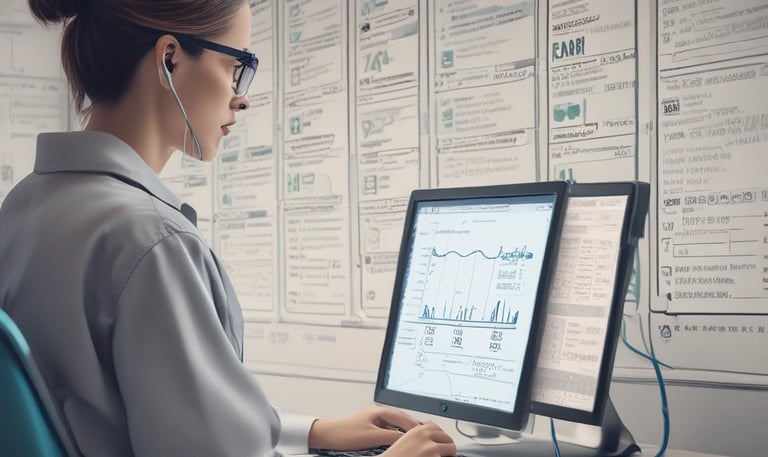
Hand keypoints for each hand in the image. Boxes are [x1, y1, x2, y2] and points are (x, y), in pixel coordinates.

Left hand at [308, 406, 452, 452]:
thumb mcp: (372, 437)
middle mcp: (382, 414)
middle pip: (405, 422)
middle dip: (417, 431)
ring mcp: (379, 421)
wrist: (329, 435)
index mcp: (382, 412)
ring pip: (400, 428)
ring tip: (420, 443)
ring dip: (409, 435)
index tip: (429, 436)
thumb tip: (407, 440)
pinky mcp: (375, 429)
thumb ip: (391, 437)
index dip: (419, 428)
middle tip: (430, 439)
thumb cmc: (346, 433)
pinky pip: (393, 432)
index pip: (407, 419)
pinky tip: (403, 446)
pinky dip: (400, 438)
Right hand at [381, 422, 456, 456]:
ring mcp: (432, 449)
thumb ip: (417, 436)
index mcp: (418, 430)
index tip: (440, 441)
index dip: (439, 435)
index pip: (436, 427)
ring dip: (449, 454)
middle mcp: (426, 437)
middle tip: (445, 453)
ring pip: (451, 448)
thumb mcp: (403, 441)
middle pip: (446, 437)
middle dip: (446, 445)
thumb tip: (430, 437)